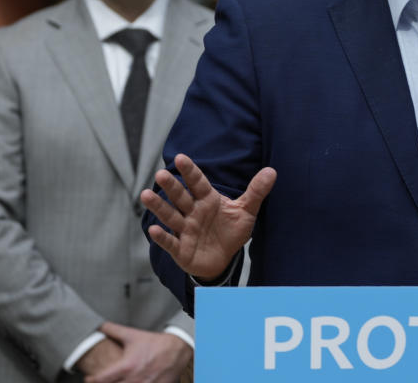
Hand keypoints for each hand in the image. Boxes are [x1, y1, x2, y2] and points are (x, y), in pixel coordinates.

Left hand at [83, 322, 191, 382]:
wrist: (177, 349)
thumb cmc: (153, 343)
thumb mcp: (133, 335)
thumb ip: (114, 330)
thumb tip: (99, 325)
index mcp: (126, 366)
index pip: (101, 379)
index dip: (91, 380)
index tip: (89, 379)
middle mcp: (134, 379)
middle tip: (103, 381)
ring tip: (118, 381)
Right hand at [141, 153, 275, 280]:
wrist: (223, 259)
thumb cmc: (231, 231)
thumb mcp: (246, 211)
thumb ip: (256, 192)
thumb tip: (272, 171)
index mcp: (208, 200)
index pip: (198, 183)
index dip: (190, 171)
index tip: (180, 158)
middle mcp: (193, 212)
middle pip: (181, 197)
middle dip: (171, 186)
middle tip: (161, 174)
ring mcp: (185, 230)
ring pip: (170, 216)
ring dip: (159, 207)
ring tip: (145, 195)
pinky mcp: (181, 249)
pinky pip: (170, 242)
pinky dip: (162, 237)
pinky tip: (154, 229)